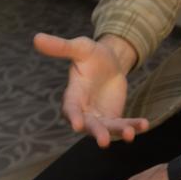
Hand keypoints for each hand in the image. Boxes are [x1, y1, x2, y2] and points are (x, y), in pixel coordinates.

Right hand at [34, 32, 148, 147]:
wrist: (110, 62)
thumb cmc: (91, 55)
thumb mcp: (80, 48)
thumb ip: (61, 47)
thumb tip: (36, 37)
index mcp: (73, 95)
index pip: (71, 109)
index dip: (73, 117)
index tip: (76, 126)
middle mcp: (84, 110)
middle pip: (89, 125)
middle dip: (97, 133)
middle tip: (104, 141)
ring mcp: (99, 116)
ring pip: (108, 128)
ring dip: (119, 132)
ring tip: (130, 134)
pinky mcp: (114, 117)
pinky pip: (124, 124)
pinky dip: (134, 125)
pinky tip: (144, 125)